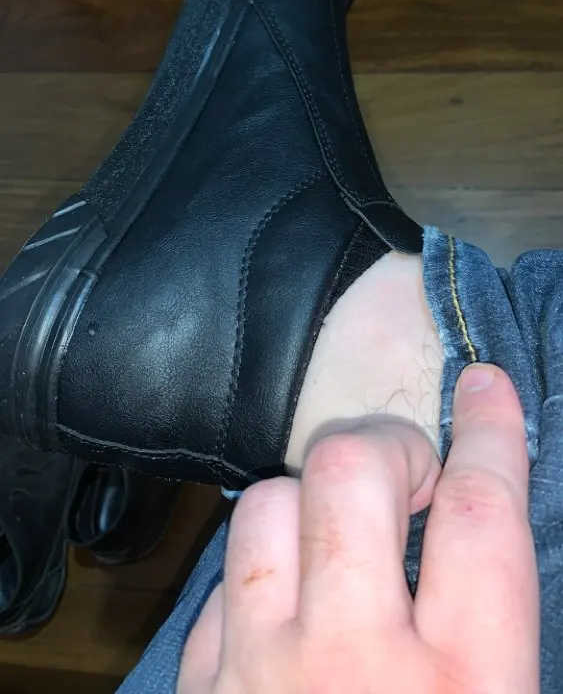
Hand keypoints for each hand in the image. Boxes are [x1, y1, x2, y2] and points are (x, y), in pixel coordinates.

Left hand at [179, 364, 539, 693]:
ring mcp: (259, 675)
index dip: (487, 434)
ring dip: (310, 504)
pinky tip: (285, 607)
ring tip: (338, 541)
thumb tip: (478, 507)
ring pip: (266, 505)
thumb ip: (493, 623)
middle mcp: (351, 669)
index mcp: (462, 687)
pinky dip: (260, 578)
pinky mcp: (200, 690)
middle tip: (405, 478)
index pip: (478, 517)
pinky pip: (222, 583)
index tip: (483, 387)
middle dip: (383, 448)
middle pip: (349, 473)